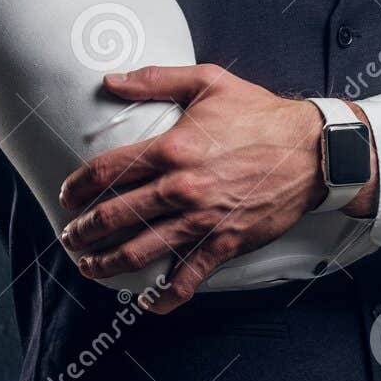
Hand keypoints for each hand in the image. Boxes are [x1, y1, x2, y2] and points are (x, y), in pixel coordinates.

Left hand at [56, 63, 328, 311]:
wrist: (312, 151)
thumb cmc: (260, 114)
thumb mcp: (208, 82)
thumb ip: (155, 79)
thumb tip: (110, 80)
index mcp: (171, 149)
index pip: (106, 171)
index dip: (77, 186)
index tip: (68, 195)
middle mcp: (181, 188)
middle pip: (114, 216)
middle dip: (83, 231)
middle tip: (70, 236)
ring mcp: (201, 221)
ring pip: (139, 251)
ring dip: (107, 263)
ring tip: (90, 266)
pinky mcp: (224, 243)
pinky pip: (187, 279)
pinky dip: (162, 296)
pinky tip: (146, 301)